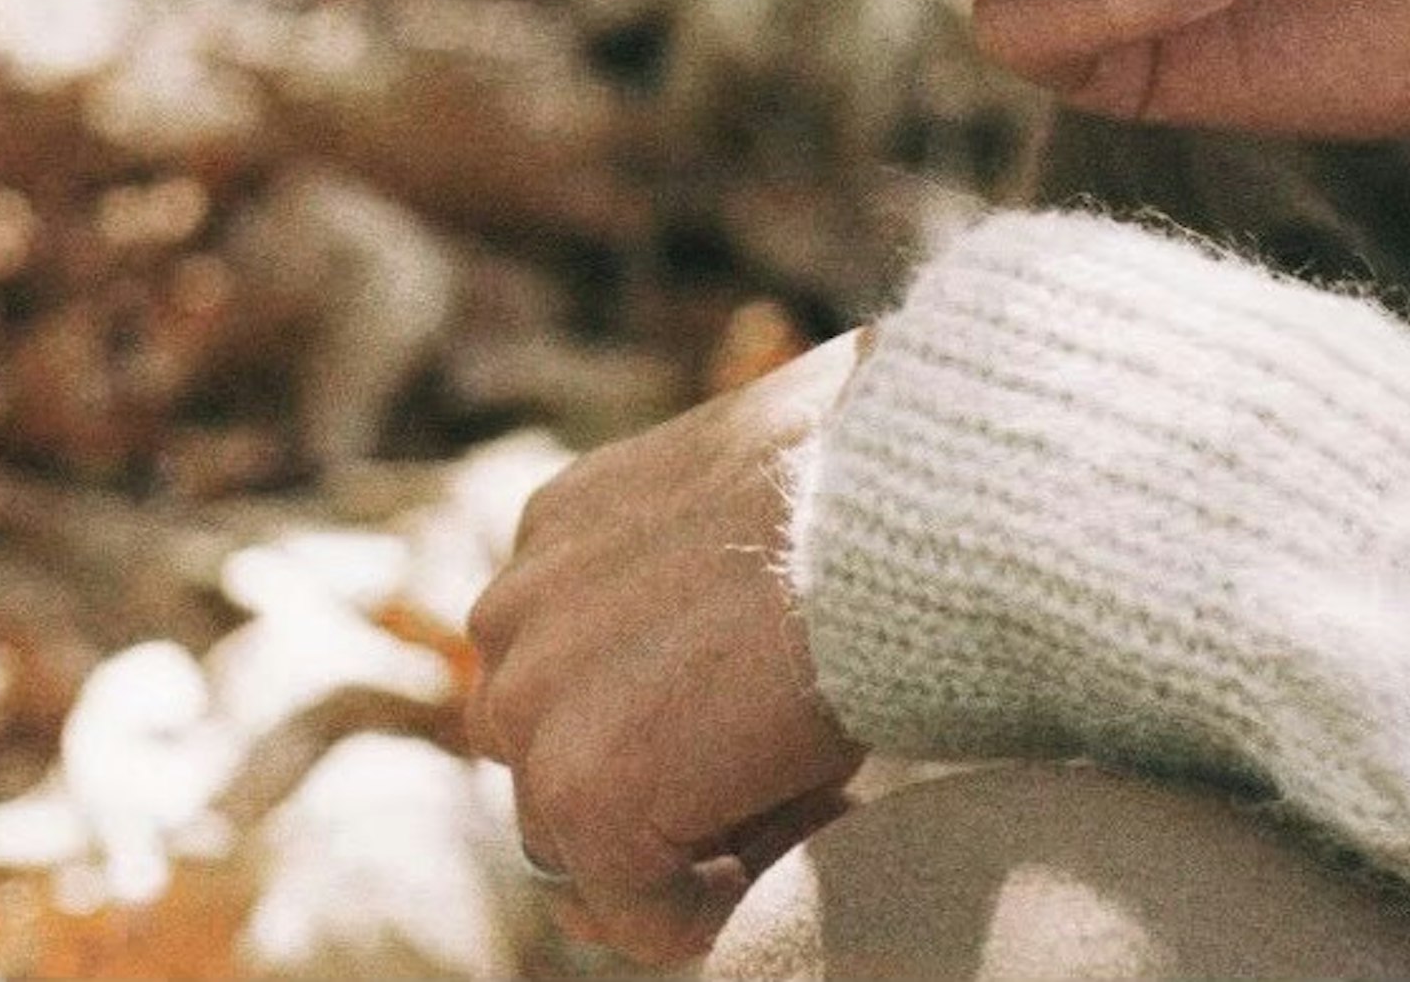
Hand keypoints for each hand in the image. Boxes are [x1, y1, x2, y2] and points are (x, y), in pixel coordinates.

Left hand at [465, 333, 867, 964]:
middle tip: (795, 770)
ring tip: (814, 795)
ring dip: (692, 847)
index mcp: (558, 529)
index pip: (565, 678)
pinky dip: (720, 912)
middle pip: (556, 760)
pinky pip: (636, 909)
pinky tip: (818, 830)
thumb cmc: (867, 498)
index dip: (666, 726)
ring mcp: (534, 705)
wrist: (894, 519)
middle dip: (661, 791)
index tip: (767, 726)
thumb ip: (696, 584)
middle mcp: (516, 610)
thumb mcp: (745, 513)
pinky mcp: (580, 793)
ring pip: (589, 843)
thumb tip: (711, 688)